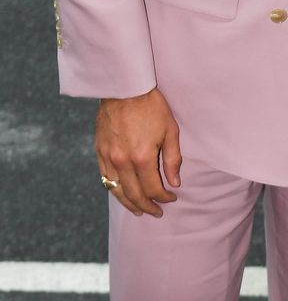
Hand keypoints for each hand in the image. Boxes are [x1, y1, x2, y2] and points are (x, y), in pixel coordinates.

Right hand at [95, 87, 181, 216]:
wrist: (125, 87)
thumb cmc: (151, 105)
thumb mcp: (170, 129)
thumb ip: (172, 159)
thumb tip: (174, 183)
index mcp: (143, 158)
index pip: (153, 188)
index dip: (163, 197)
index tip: (171, 198)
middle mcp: (123, 162)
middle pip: (134, 195)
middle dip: (147, 206)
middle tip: (156, 213)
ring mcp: (109, 158)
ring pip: (117, 191)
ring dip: (129, 204)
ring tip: (139, 211)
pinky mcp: (99, 151)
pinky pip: (105, 178)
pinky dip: (114, 190)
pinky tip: (121, 193)